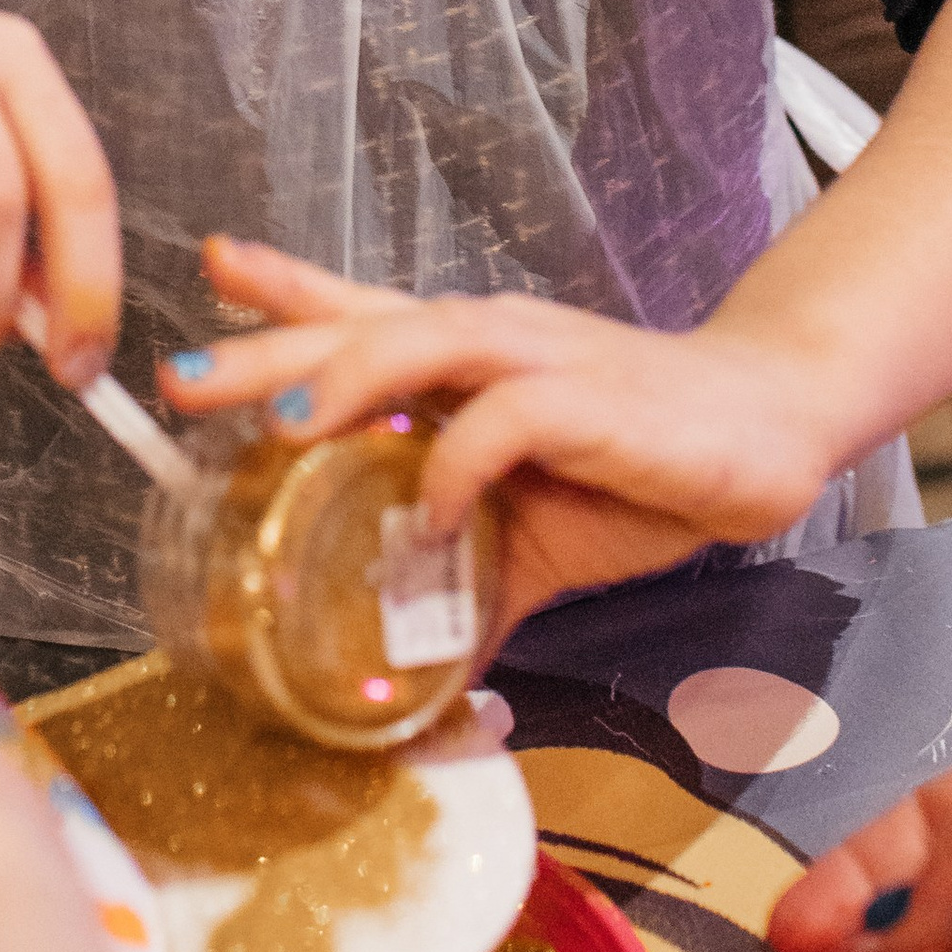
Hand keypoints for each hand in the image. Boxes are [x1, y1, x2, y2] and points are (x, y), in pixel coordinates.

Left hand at [161, 237, 839, 627]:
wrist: (768, 427)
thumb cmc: (640, 464)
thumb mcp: (527, 537)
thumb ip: (459, 589)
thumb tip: (404, 679)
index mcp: (462, 362)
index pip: (354, 307)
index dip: (279, 290)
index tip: (208, 272)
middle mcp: (486, 343)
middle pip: (357, 325)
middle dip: (267, 346)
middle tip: (184, 375)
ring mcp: (534, 361)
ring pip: (419, 342)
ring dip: (345, 379)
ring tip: (280, 423)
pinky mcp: (586, 399)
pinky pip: (504, 420)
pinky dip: (455, 466)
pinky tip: (428, 515)